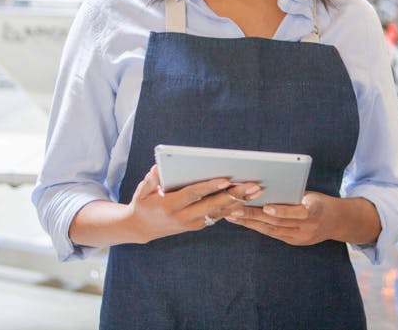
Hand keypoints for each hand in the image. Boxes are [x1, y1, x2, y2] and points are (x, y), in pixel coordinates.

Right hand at [127, 164, 262, 242]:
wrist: (141, 229)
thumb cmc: (143, 204)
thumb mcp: (141, 192)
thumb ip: (151, 180)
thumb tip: (159, 168)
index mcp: (171, 207)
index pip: (194, 195)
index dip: (210, 187)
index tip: (226, 179)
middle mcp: (184, 217)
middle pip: (213, 206)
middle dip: (234, 195)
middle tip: (252, 185)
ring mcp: (193, 223)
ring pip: (220, 212)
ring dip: (239, 201)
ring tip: (256, 190)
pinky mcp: (198, 225)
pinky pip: (218, 216)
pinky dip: (234, 208)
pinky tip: (248, 199)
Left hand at [224, 191, 337, 245]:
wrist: (336, 221)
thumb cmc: (318, 201)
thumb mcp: (311, 195)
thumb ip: (293, 195)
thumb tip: (266, 187)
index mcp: (315, 210)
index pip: (298, 212)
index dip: (282, 211)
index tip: (267, 207)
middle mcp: (308, 227)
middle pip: (278, 222)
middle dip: (254, 215)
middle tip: (235, 209)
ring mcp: (300, 237)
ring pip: (272, 230)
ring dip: (250, 222)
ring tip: (232, 215)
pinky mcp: (294, 242)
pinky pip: (272, 234)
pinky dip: (256, 227)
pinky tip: (243, 221)